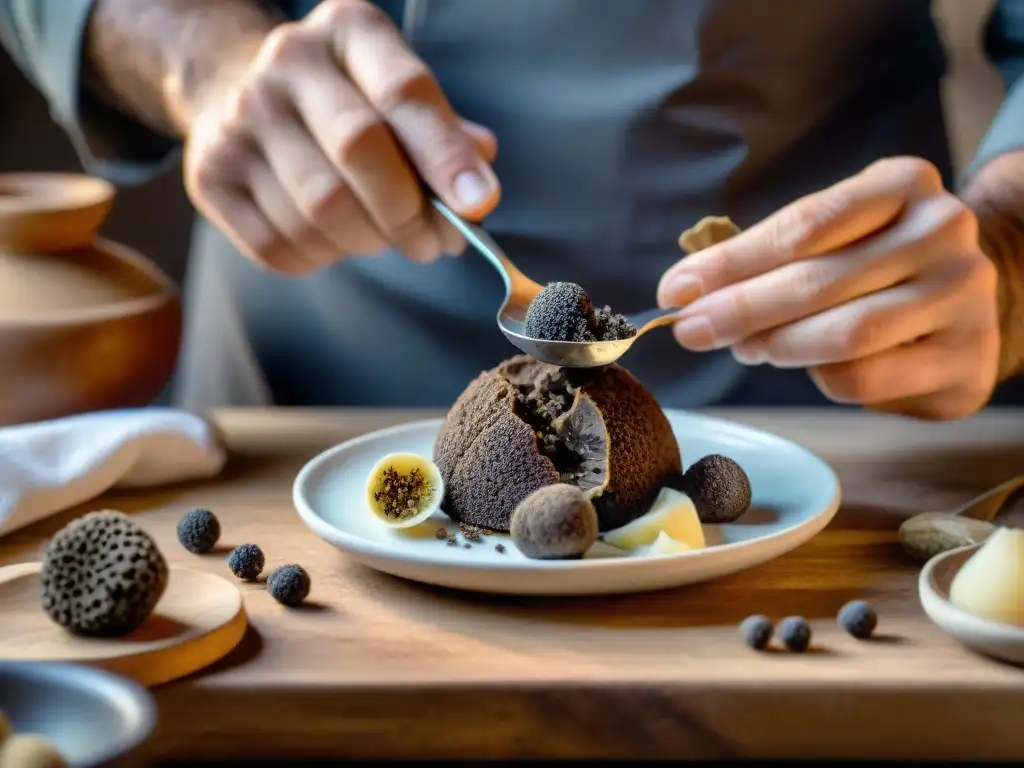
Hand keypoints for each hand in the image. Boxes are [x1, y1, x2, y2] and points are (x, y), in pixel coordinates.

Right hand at [182, 0, 499, 273]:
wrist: (235, 88)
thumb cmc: (343, 99)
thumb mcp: (395, 88)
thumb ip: (443, 132)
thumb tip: (478, 184)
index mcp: (348, 30)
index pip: (404, 92)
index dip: (446, 155)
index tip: (479, 205)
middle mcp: (286, 63)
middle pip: (360, 152)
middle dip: (408, 213)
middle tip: (432, 243)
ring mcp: (238, 119)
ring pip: (321, 210)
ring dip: (368, 242)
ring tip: (383, 237)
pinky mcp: (210, 175)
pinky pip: (280, 245)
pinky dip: (322, 257)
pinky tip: (334, 241)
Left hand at [657, 157, 1000, 419]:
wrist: (964, 298)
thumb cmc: (873, 260)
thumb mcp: (829, 235)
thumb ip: (765, 254)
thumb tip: (683, 291)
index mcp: (903, 184)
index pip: (802, 227)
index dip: (731, 263)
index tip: (676, 290)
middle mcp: (944, 232)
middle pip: (818, 281)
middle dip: (740, 311)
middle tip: (691, 331)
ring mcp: (963, 297)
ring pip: (846, 333)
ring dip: (776, 345)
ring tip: (744, 347)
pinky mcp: (967, 359)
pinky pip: (867, 378)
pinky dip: (819, 376)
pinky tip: (804, 366)